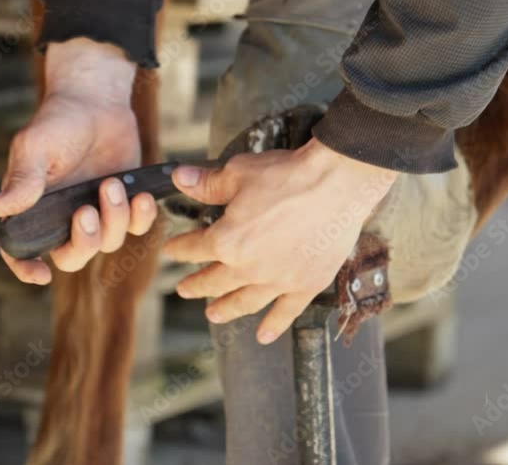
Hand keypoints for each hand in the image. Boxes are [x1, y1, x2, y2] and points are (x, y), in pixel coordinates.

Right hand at [0, 38, 158, 283]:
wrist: (97, 100)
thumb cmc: (58, 120)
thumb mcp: (36, 147)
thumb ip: (23, 180)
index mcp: (32, 208)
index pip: (21, 249)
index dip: (26, 268)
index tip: (40, 275)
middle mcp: (62, 218)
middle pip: (71, 256)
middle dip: (84, 241)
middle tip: (88, 211)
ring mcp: (96, 213)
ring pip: (108, 242)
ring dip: (114, 219)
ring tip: (112, 183)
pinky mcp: (124, 204)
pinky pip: (137, 227)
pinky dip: (141, 218)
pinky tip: (142, 196)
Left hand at [164, 139, 397, 343]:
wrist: (336, 184)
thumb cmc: (288, 175)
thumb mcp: (239, 172)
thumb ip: (207, 183)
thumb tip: (179, 179)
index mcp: (226, 241)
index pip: (194, 248)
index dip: (180, 249)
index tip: (171, 251)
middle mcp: (248, 268)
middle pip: (214, 281)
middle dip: (196, 285)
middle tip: (184, 289)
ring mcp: (278, 281)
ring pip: (244, 302)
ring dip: (225, 309)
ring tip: (212, 315)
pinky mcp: (306, 285)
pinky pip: (286, 312)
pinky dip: (273, 326)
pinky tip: (264, 335)